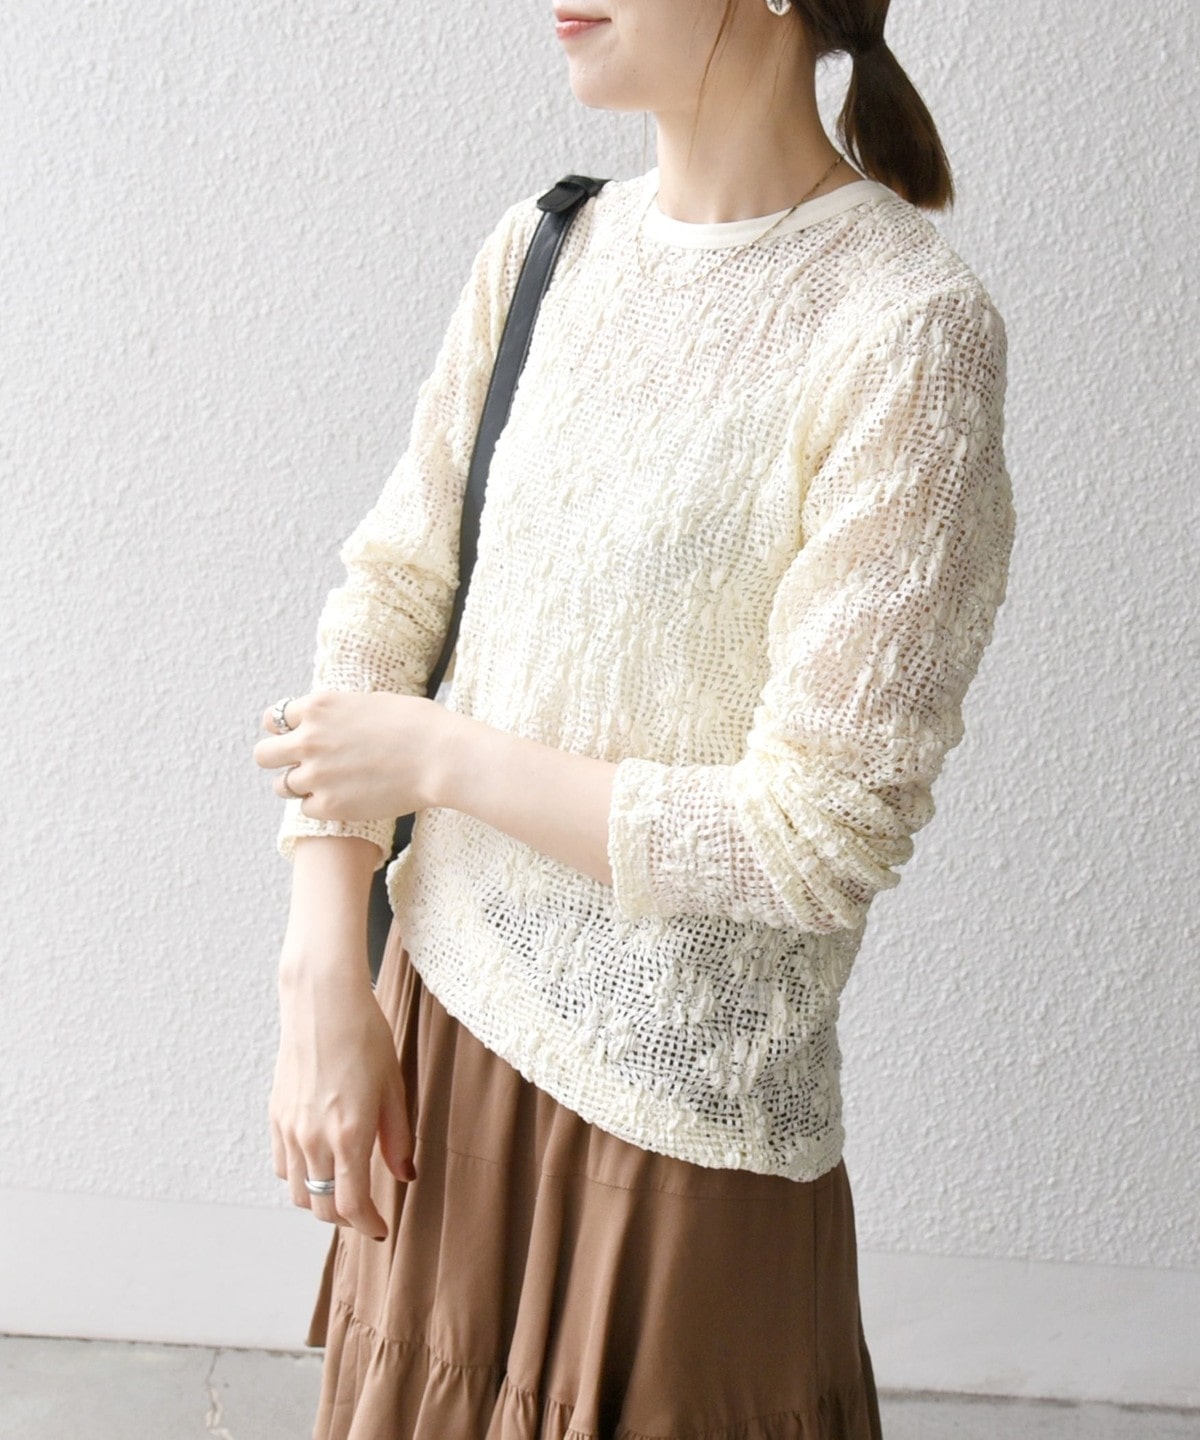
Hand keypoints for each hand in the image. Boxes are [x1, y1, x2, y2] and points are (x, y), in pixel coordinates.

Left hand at [254, 691, 450, 821]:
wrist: (438, 757)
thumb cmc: (415, 724)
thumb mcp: (367, 702)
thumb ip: (335, 713)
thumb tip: (323, 722)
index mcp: (318, 707)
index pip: (275, 719)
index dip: (288, 730)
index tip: (300, 737)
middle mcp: (308, 739)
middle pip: (264, 755)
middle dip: (279, 759)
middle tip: (302, 764)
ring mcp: (315, 774)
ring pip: (282, 786)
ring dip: (300, 785)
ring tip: (329, 783)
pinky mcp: (328, 805)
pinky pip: (306, 809)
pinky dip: (321, 805)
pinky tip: (345, 797)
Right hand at [270, 963, 415, 1240]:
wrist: (323, 1001)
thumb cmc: (365, 1037)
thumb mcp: (393, 1087)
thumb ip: (398, 1137)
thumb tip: (405, 1175)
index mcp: (348, 1134)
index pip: (352, 1205)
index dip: (368, 1225)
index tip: (381, 1228)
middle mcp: (313, 1139)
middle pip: (323, 1208)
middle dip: (346, 1218)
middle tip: (366, 1212)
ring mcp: (289, 1129)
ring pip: (298, 1193)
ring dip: (320, 1201)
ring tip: (342, 1189)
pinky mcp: (275, 1116)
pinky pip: (282, 1166)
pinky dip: (299, 1177)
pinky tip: (318, 1164)